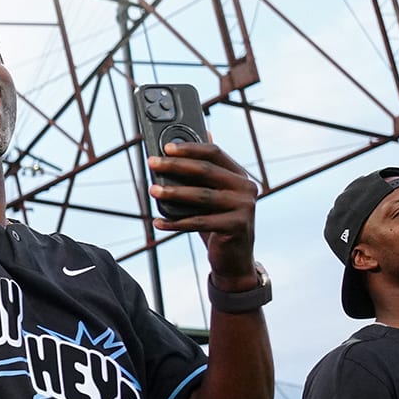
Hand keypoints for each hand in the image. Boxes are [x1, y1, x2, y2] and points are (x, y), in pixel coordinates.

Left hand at [147, 140, 258, 281]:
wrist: (235, 258)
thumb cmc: (218, 221)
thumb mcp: (213, 194)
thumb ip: (206, 171)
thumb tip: (190, 140)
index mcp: (239, 174)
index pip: (214, 153)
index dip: (190, 148)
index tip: (165, 147)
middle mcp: (246, 187)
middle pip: (206, 170)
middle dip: (176, 166)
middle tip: (152, 163)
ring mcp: (244, 207)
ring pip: (202, 196)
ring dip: (173, 193)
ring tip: (153, 190)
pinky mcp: (237, 226)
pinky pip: (200, 222)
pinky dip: (176, 223)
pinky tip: (158, 222)